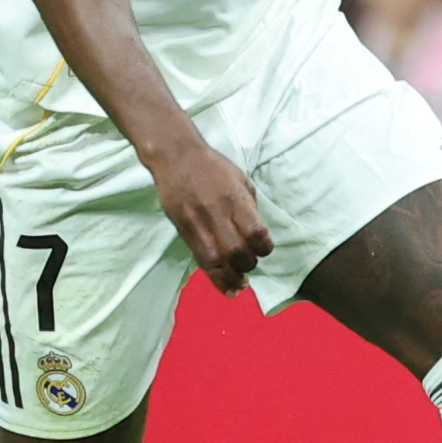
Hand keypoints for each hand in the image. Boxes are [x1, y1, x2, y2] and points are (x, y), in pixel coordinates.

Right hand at [150, 136, 272, 290]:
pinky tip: (224, 285)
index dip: (264, 247)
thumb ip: (249, 207)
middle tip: (250, 265)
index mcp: (235, 198)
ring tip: (238, 286)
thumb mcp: (240, 180)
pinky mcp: (183, 229)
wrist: (176, 156)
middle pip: (236, 251)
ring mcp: (197, 222)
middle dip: (248, 265)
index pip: (255, 232)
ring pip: (216, 261)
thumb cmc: (213, 166)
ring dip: (230, 278)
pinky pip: (200, 258)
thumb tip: (257, 236)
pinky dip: (214, 275)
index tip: (265, 250)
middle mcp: (216, 212)